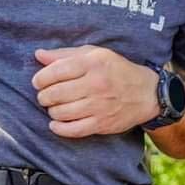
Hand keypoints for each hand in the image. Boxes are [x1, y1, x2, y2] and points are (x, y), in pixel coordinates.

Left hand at [32, 46, 159, 137]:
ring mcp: (99, 106)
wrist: (147, 93)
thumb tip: (38, 55)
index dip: (41, 78)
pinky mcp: (102, 123)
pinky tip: (55, 124)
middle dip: (44, 96)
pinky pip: (73, 130)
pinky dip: (59, 128)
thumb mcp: (94, 54)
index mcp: (92, 63)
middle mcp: (96, 84)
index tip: (37, 82)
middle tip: (45, 96)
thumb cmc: (117, 70)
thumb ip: (65, 55)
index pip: (56, 71)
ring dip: (51, 111)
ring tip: (54, 107)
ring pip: (61, 112)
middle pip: (55, 93)